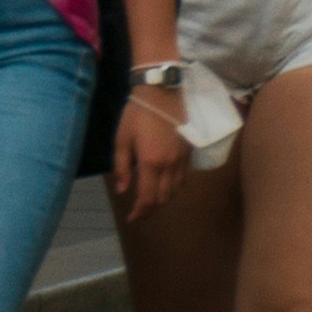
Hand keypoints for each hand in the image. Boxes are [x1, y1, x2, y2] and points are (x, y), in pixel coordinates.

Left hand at [112, 89, 190, 218]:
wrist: (163, 92)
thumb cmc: (137, 114)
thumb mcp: (121, 140)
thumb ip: (122, 167)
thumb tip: (123, 190)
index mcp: (151, 163)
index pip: (147, 198)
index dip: (139, 212)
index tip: (130, 218)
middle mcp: (170, 165)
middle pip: (164, 198)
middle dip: (151, 209)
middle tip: (139, 212)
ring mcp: (182, 159)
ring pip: (176, 189)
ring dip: (164, 199)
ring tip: (151, 201)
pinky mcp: (189, 151)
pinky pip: (183, 177)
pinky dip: (174, 187)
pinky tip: (164, 184)